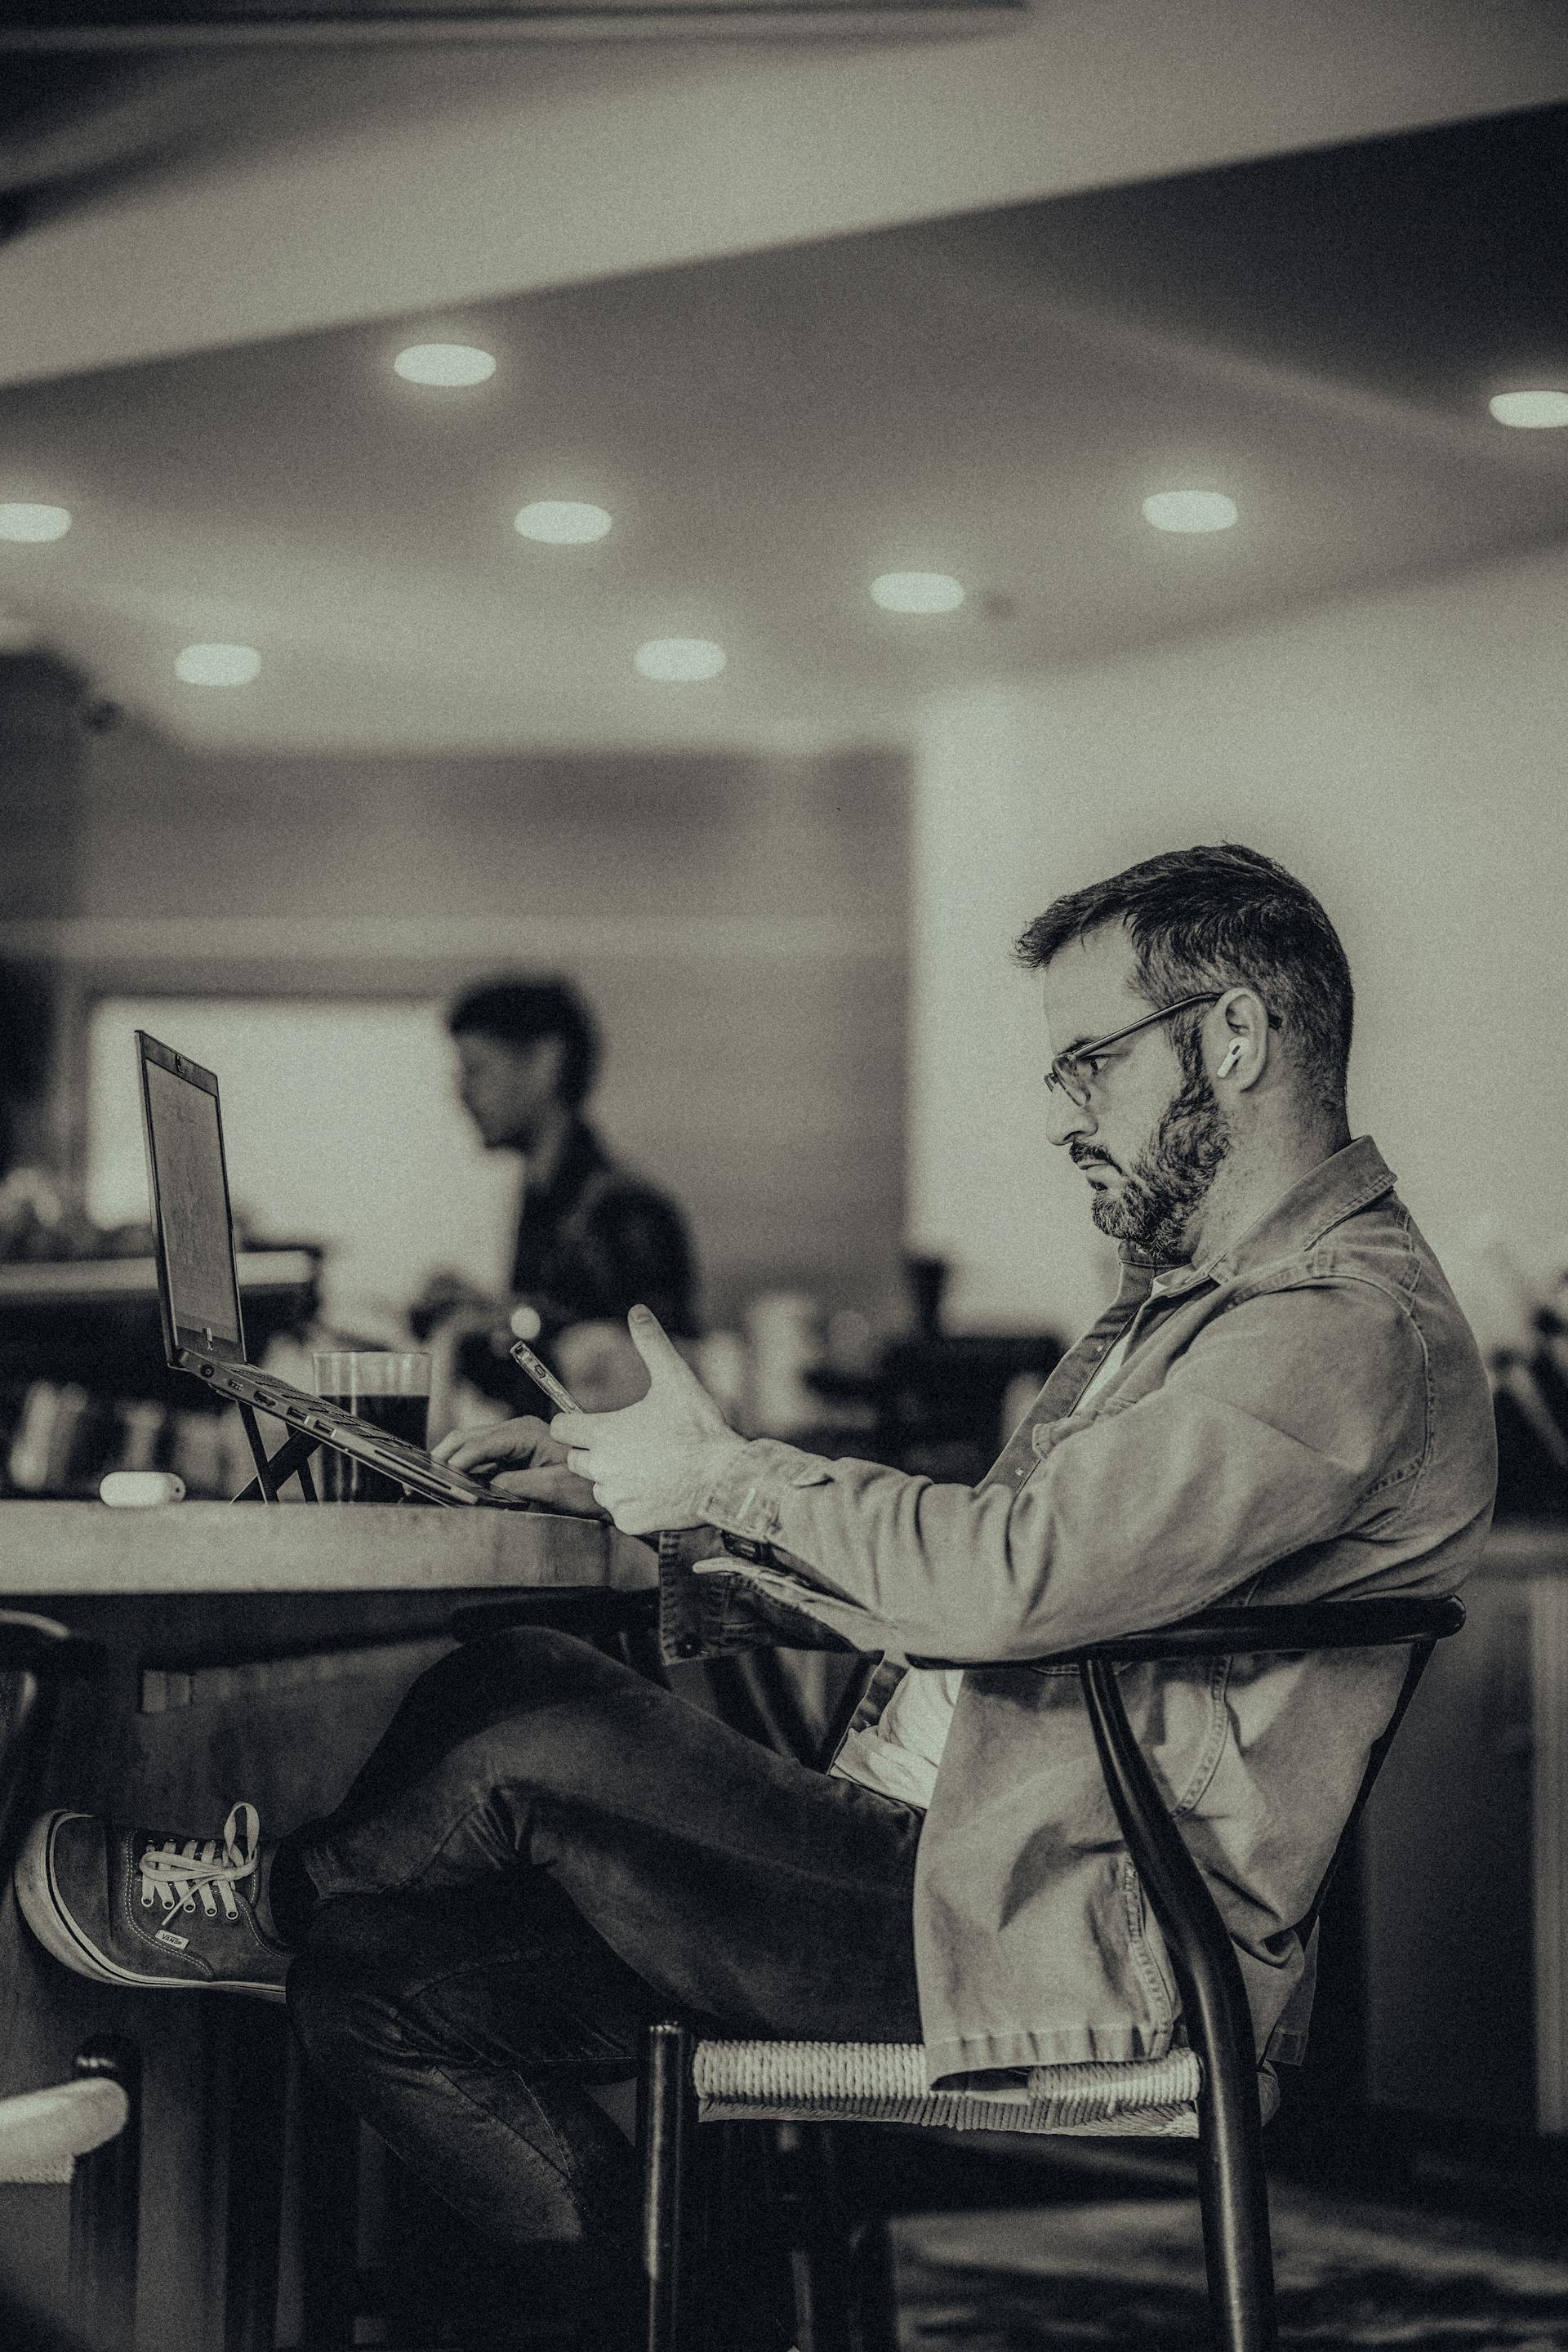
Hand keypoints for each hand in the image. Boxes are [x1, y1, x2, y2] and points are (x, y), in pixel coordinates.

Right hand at [432, 1415, 605, 1518]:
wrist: (605, 1487)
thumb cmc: (585, 1487)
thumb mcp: (552, 1488)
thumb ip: (516, 1485)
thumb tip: (485, 1486)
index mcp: (526, 1432)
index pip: (481, 1443)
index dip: (458, 1460)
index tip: (441, 1477)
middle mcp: (517, 1430)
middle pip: (469, 1438)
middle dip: (444, 1456)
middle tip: (422, 1477)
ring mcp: (514, 1440)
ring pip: (471, 1446)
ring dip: (451, 1462)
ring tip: (430, 1481)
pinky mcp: (513, 1454)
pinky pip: (481, 1458)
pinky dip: (464, 1468)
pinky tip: (452, 1483)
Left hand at [552, 1307, 745, 1534]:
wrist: (725, 1478)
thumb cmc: (699, 1427)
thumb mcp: (676, 1379)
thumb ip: (651, 1344)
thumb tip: (637, 1310)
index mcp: (604, 1432)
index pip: (561, 1428)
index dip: (576, 1424)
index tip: (595, 1424)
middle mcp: (601, 1466)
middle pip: (577, 1459)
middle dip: (596, 1452)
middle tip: (633, 1447)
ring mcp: (614, 1496)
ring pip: (599, 1487)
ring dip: (615, 1480)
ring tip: (651, 1469)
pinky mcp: (627, 1520)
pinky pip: (619, 1512)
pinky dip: (634, 1504)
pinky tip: (659, 1492)